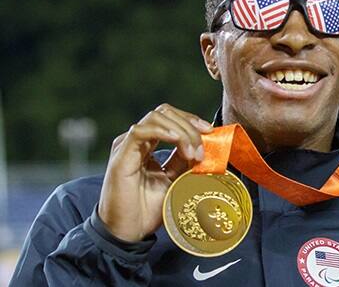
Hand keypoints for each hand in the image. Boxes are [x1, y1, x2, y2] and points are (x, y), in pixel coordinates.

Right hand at [97, 103, 212, 241]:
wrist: (128, 232)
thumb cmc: (148, 209)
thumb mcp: (175, 180)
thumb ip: (186, 161)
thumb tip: (206, 147)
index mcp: (147, 145)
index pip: (170, 118)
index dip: (191, 121)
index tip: (211, 132)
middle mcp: (136, 142)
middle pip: (165, 113)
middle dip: (190, 125)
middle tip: (204, 146)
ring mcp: (127, 146)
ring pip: (156, 118)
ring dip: (181, 131)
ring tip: (194, 154)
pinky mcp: (121, 155)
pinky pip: (140, 131)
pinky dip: (163, 132)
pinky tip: (177, 140)